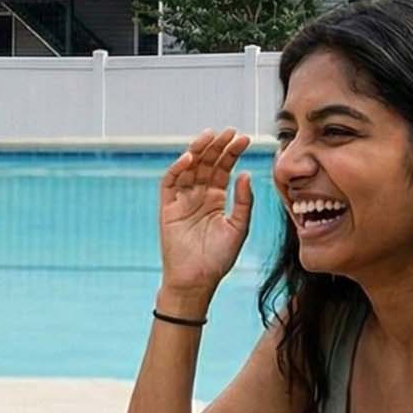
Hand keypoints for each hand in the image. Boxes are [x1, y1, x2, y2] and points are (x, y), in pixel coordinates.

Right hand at [155, 127, 254, 306]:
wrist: (196, 280)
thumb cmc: (218, 259)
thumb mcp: (238, 227)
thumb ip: (243, 201)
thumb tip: (245, 174)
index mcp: (215, 199)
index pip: (223, 169)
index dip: (232, 153)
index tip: (244, 139)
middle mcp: (198, 196)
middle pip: (206, 164)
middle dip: (217, 146)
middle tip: (230, 132)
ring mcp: (181, 200)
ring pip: (188, 168)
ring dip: (198, 151)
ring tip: (211, 136)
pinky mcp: (167, 207)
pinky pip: (170, 183)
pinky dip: (177, 168)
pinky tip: (190, 158)